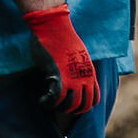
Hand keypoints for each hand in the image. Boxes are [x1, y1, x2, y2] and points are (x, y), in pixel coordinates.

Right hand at [24, 5, 99, 124]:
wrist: (54, 26)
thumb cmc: (63, 38)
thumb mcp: (77, 55)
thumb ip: (78, 68)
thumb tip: (73, 78)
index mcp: (90, 72)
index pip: (95, 98)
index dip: (83, 106)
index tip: (71, 104)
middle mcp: (84, 76)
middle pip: (84, 106)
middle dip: (71, 111)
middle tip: (59, 106)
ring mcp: (72, 77)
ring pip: (70, 105)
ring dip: (58, 108)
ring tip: (49, 103)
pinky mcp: (58, 75)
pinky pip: (55, 98)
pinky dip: (47, 103)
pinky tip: (42, 100)